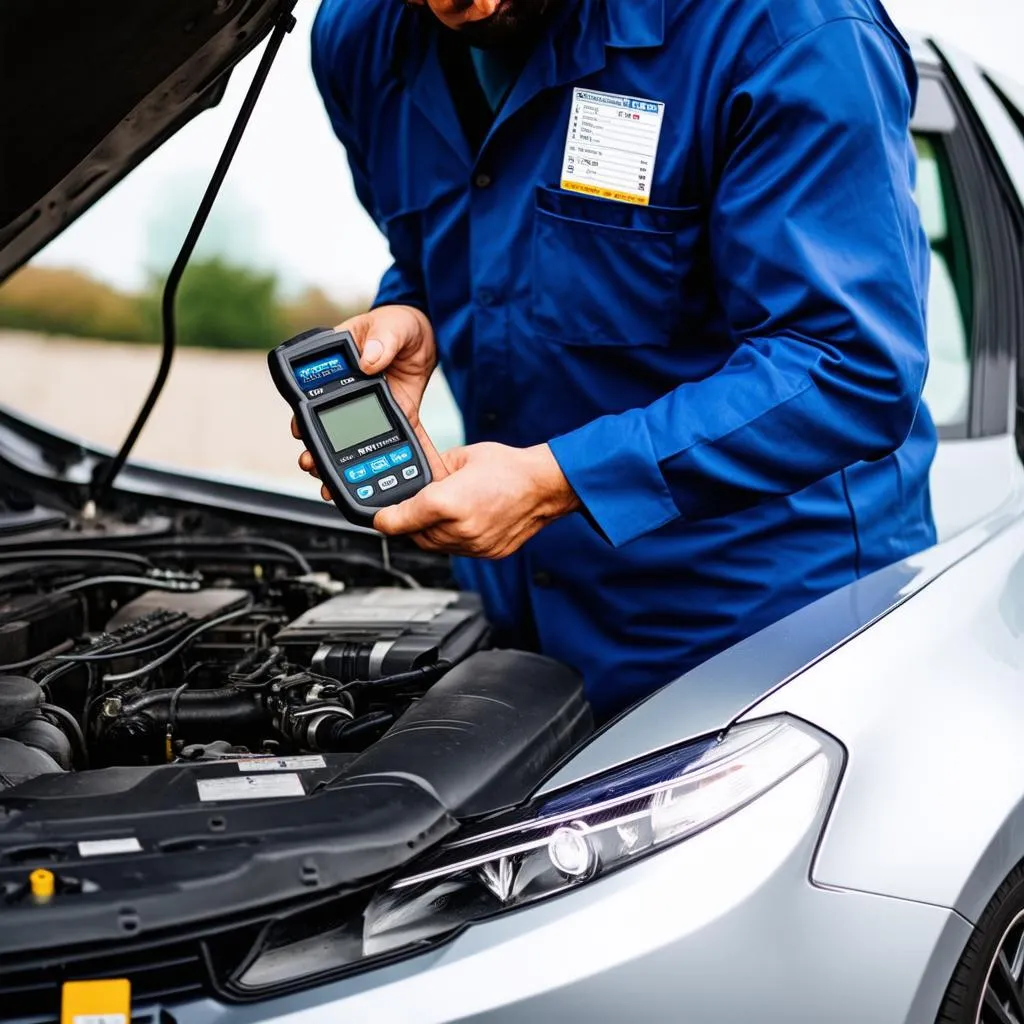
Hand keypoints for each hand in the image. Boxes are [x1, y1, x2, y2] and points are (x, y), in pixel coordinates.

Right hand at [292, 305, 447, 500]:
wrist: (426, 337)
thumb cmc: (400, 324)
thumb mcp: (392, 326)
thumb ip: (381, 339)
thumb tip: (368, 360)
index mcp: (337, 366)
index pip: (310, 392)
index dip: (302, 414)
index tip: (299, 430)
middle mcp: (347, 392)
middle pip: (325, 425)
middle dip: (314, 448)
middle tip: (310, 463)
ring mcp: (368, 409)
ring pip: (349, 441)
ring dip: (338, 463)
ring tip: (329, 483)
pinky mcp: (390, 419)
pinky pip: (385, 442)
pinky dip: (381, 461)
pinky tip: (378, 480)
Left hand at [373, 443, 580, 557]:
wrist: (544, 486)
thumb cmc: (509, 468)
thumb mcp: (460, 458)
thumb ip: (432, 473)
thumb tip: (416, 483)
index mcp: (446, 502)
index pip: (398, 520)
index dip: (383, 519)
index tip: (378, 517)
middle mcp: (458, 529)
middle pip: (414, 535)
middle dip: (409, 523)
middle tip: (410, 508)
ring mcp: (473, 545)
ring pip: (434, 546)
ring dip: (429, 532)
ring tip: (440, 512)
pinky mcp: (486, 553)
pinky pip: (457, 550)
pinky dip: (451, 538)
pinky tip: (460, 521)